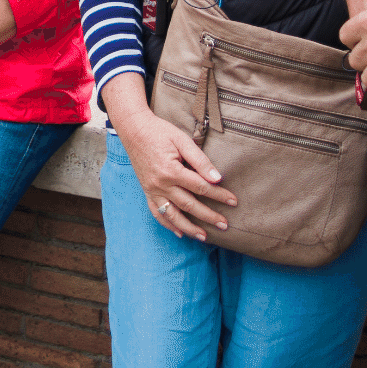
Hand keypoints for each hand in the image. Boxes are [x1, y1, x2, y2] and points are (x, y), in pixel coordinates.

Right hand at [114, 104, 236, 237]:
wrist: (133, 130)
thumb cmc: (160, 132)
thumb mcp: (182, 140)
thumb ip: (200, 160)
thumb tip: (216, 177)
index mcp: (171, 171)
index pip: (201, 187)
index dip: (219, 195)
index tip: (233, 201)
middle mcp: (161, 184)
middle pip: (189, 205)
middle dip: (209, 216)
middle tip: (225, 225)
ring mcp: (152, 190)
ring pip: (173, 215)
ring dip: (189, 228)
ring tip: (204, 237)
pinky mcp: (147, 191)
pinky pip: (157, 212)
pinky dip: (168, 224)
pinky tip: (179, 233)